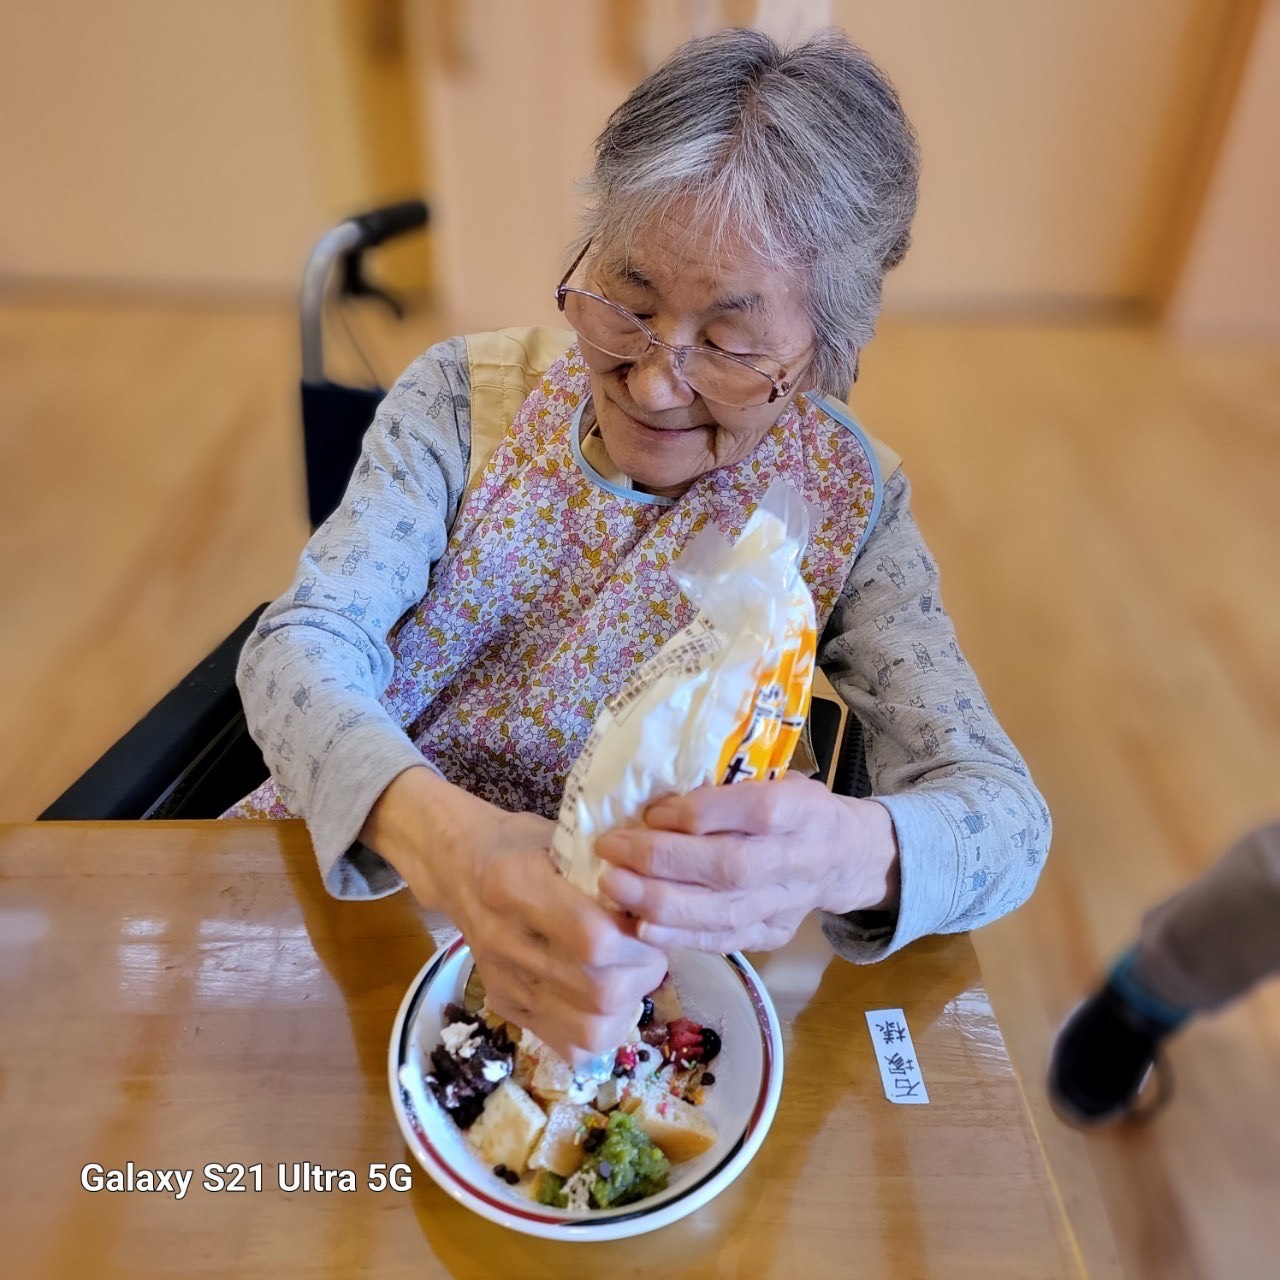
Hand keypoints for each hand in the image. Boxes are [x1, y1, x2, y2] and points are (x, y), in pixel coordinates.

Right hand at [363, 767, 667, 1063]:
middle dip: (642, 974)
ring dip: (628, 1005)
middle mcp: (504, 940)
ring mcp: (503, 981)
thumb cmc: (521, 843)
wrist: (459, 866)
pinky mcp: (506, 1007)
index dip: (638, 940)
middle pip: (598, 991)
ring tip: (632, 975)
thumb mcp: (565, 835)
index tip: (651, 923)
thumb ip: (608, 867)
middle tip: (651, 952)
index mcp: (515, 885)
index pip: (594, 939)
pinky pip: (569, 1046)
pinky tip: (609, 1000)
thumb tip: (663, 902)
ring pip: (589, 1028)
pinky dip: (603, 1029)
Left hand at [595, 775, 899, 953]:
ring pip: (721, 911)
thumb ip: (728, 787)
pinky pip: (722, 940)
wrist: (847, 856)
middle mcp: (797, 859)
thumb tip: (656, 797)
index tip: (650, 812)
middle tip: (611, 849)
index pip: (753, 811)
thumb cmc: (796, 808)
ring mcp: (786, 904)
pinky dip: (678, 935)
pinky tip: (640, 924)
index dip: (697, 813)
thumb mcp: (776, 778)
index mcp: (803, 809)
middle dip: (661, 859)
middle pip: (728, 866)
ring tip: (612, 885)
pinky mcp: (772, 934)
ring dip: (658, 901)